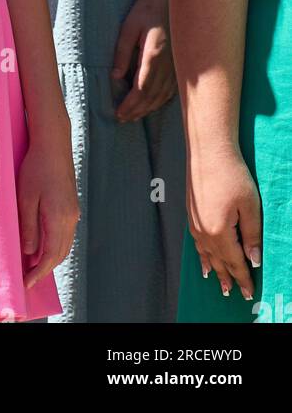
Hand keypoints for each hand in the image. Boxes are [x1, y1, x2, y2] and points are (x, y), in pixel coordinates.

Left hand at [16, 129, 79, 290]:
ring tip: (34, 267)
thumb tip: (30, 253)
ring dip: (51, 258)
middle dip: (45, 269)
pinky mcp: (72, 206)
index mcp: (59, 218)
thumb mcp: (26, 198)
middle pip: (60, 254)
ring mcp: (74, 213)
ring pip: (65, 245)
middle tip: (28, 280)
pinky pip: (65, 235)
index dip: (38, 272)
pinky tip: (43, 246)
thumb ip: (28, 227)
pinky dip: (55, 246)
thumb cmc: (36, 168)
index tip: (27, 284)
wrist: (53, 145)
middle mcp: (71, 219)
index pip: (50, 256)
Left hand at [111, 0, 177, 121]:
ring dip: (148, 108)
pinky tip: (152, 104)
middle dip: (137, 110)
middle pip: (152, 96)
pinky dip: (160, 100)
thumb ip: (122, 52)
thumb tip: (115, 77)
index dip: (130, 104)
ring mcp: (176, 66)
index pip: (142, 89)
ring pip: (162, 95)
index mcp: (154, 56)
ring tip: (133, 116)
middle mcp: (168, 65)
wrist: (171, 0)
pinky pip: (171, 90)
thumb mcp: (129, 27)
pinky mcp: (179, 65)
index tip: (119, 113)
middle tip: (122, 119)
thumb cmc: (147, 11)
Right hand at [186, 146, 261, 301]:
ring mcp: (194, 222)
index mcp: (219, 232)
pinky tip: (203, 257)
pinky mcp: (190, 212)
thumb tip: (253, 260)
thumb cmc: (232, 174)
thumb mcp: (250, 206)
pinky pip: (196, 242)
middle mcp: (203, 231)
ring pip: (205, 253)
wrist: (208, 150)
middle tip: (234, 294)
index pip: (234, 262)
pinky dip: (201, 254)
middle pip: (218, 261)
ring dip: (213, 269)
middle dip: (228, 278)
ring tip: (218, 283)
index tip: (249, 292)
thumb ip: (252, 235)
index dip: (243, 278)